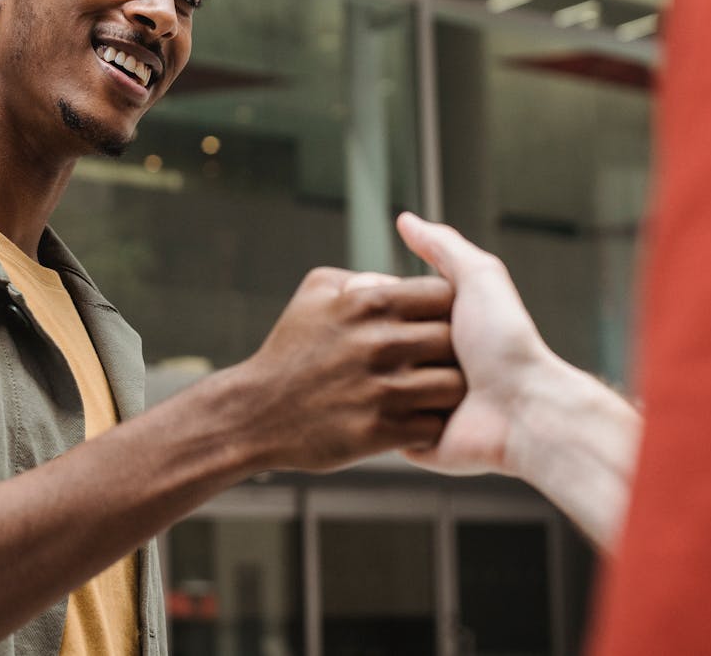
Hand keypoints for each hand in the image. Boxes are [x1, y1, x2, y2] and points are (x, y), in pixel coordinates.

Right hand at [230, 266, 464, 472]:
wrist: (256, 414)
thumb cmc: (288, 350)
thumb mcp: (315, 290)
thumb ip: (362, 278)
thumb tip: (399, 280)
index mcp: (369, 303)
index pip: (444, 293)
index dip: (447, 308)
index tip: (436, 321)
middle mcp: (380, 343)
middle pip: (454, 339)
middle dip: (451, 350)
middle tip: (432, 361)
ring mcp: (381, 390)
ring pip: (452, 386)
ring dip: (444, 392)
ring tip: (427, 392)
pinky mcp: (379, 432)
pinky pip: (433, 426)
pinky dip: (428, 426)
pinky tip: (410, 419)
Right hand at [395, 212, 554, 475]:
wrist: (526, 412)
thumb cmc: (506, 342)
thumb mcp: (478, 279)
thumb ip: (443, 247)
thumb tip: (405, 220)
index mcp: (438, 326)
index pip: (387, 306)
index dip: (387, 302)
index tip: (391, 305)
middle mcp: (426, 364)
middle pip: (380, 345)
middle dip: (396, 345)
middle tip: (431, 352)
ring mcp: (417, 403)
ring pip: (381, 384)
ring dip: (406, 384)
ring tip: (441, 386)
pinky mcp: (414, 440)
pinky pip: (387, 425)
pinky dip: (401, 419)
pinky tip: (425, 411)